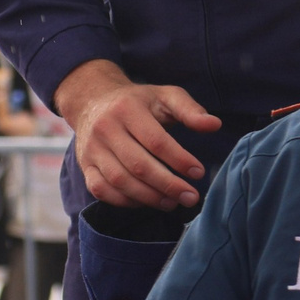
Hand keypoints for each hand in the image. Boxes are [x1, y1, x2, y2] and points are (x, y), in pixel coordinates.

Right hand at [55, 60, 218, 209]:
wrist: (93, 102)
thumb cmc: (138, 102)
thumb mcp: (165, 96)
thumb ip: (190, 110)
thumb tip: (215, 125)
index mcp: (127, 109)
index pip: (156, 140)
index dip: (179, 159)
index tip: (198, 172)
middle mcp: (105, 129)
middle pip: (138, 165)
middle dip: (167, 185)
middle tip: (190, 197)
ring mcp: (91, 150)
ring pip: (119, 181)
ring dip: (149, 197)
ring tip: (173, 203)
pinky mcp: (85, 166)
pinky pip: (102, 190)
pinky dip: (125, 201)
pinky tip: (147, 202)